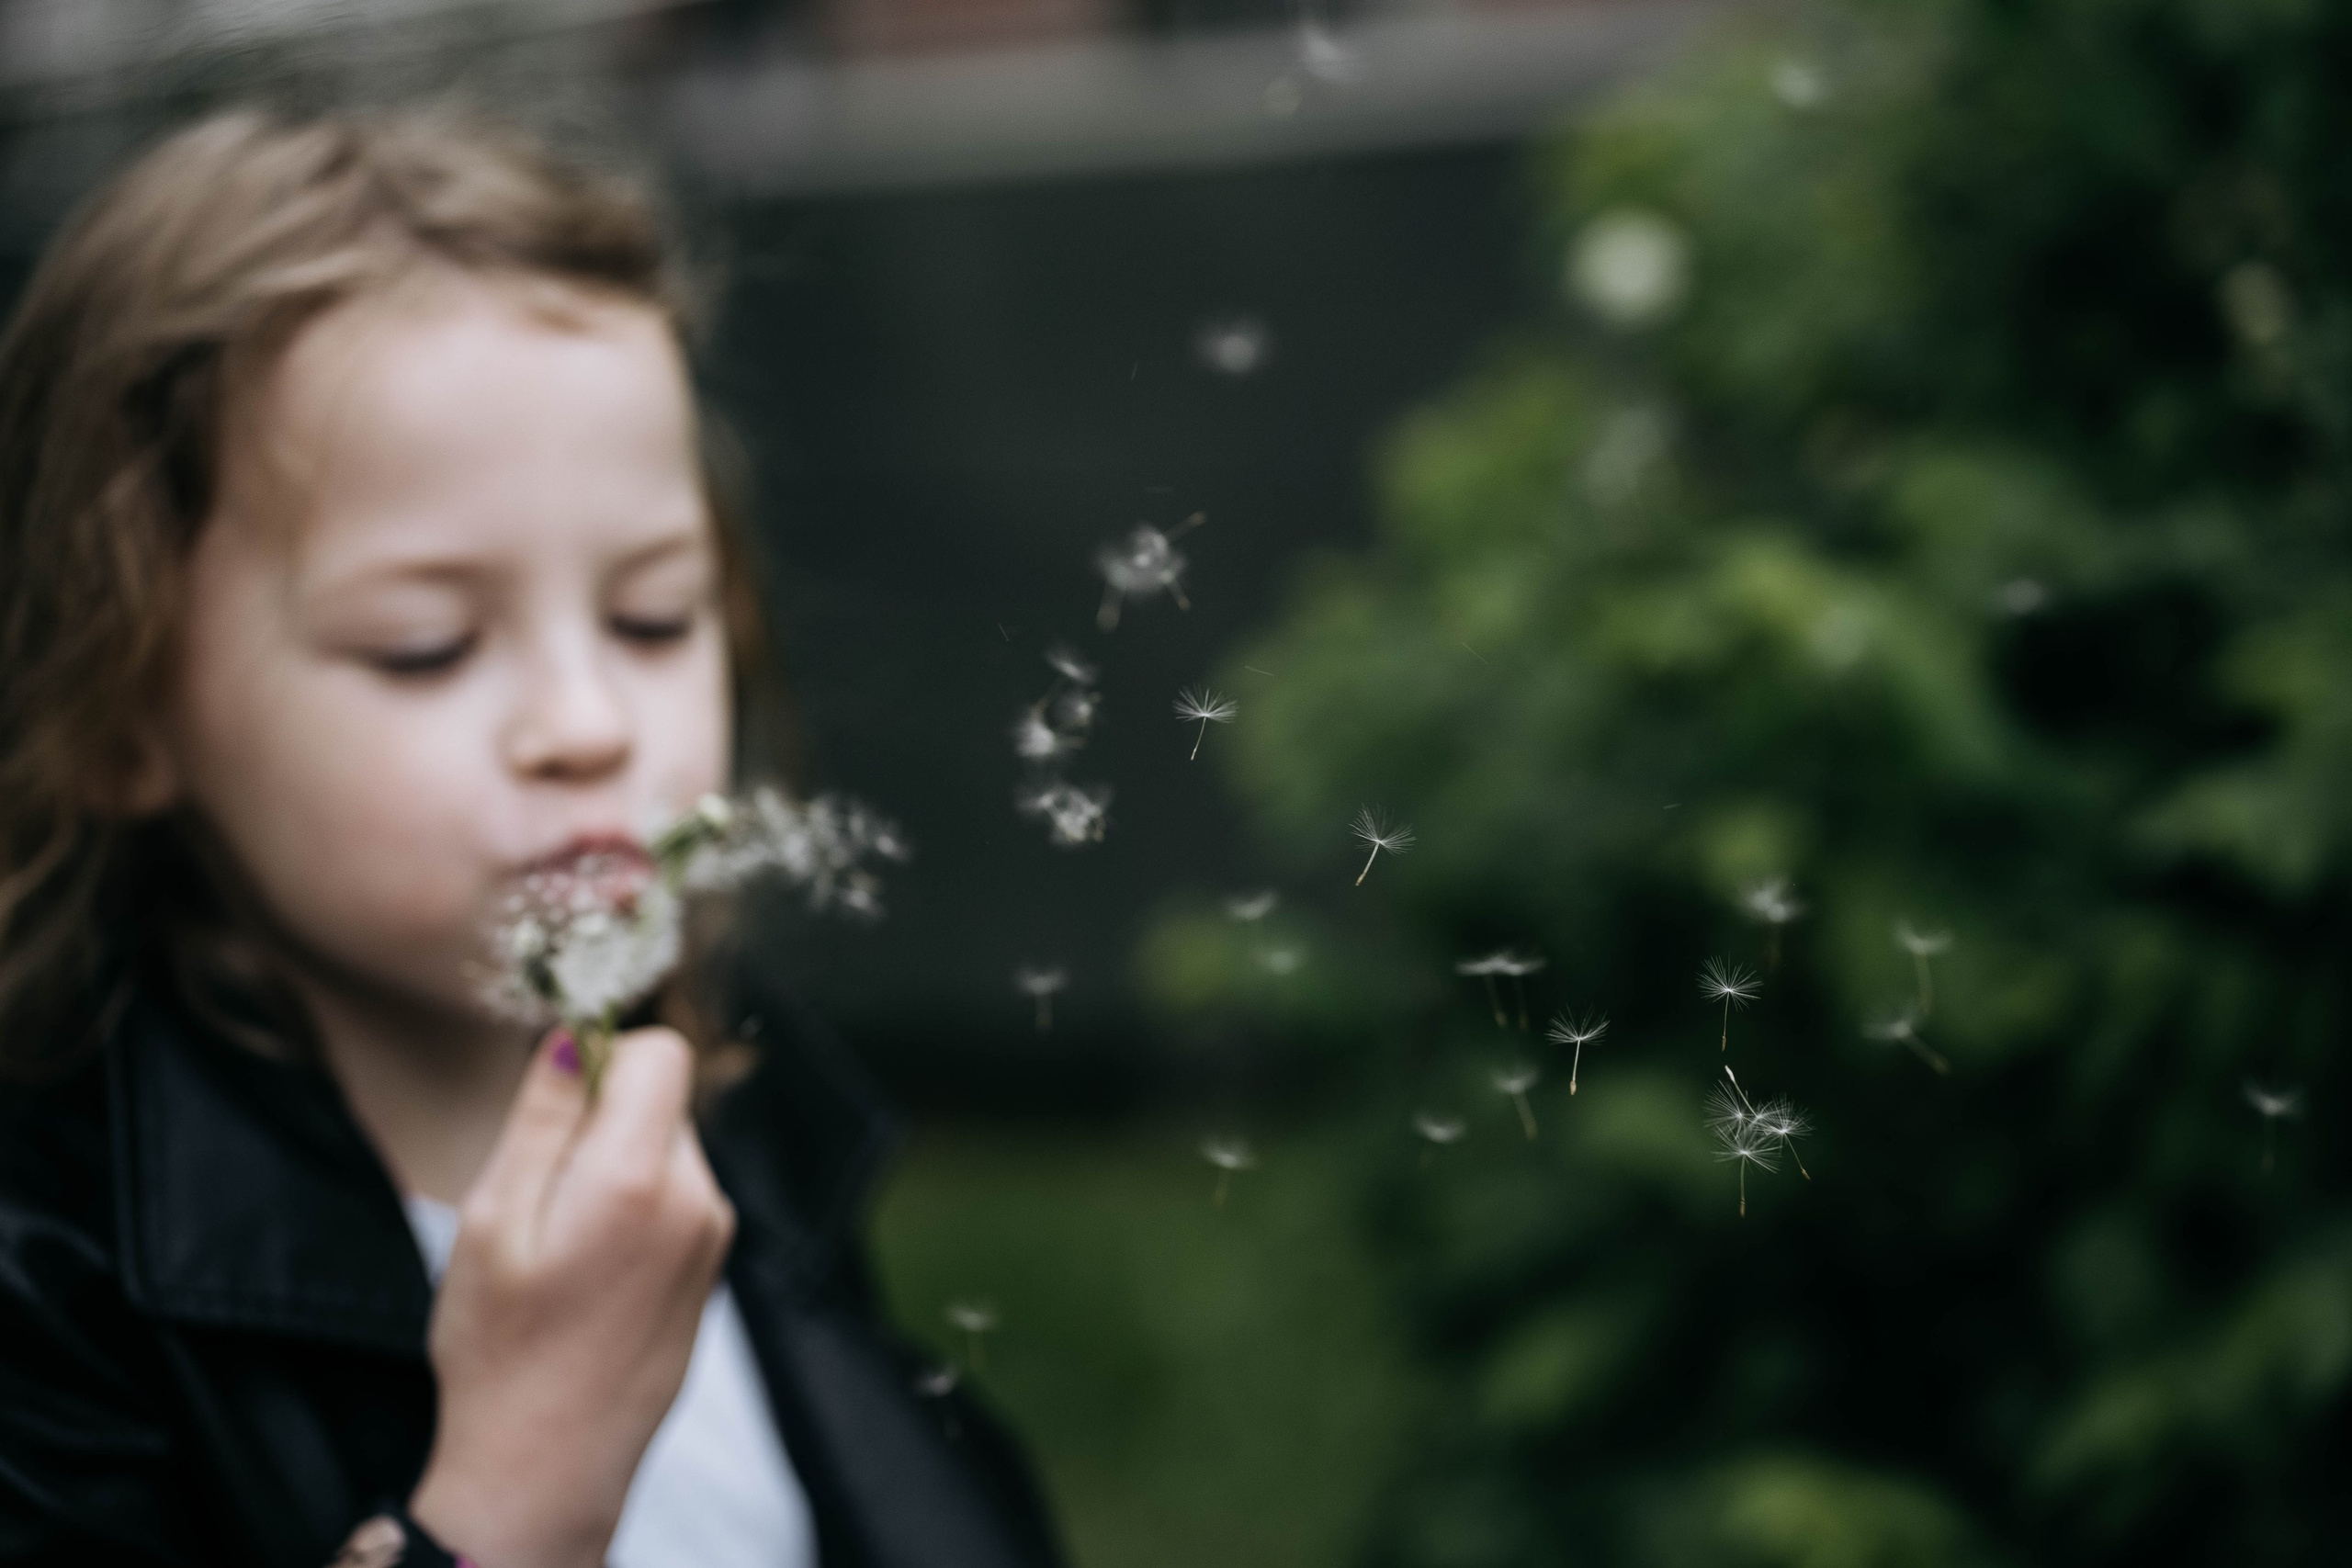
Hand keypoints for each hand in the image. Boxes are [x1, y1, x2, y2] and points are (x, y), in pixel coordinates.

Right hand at [408, 1027, 734, 1567]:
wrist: (549, 1469)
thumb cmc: (502, 1351)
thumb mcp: (492, 1219)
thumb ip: (541, 1118)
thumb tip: (574, 1036)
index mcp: (639, 1177)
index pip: (660, 1051)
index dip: (604, 1058)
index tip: (555, 1107)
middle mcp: (697, 1198)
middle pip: (662, 1101)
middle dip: (603, 1122)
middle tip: (541, 1195)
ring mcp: (714, 1237)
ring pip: (667, 1150)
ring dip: (617, 1169)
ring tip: (562, 1245)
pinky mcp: (712, 1269)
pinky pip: (677, 1200)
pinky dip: (636, 1210)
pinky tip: (590, 1274)